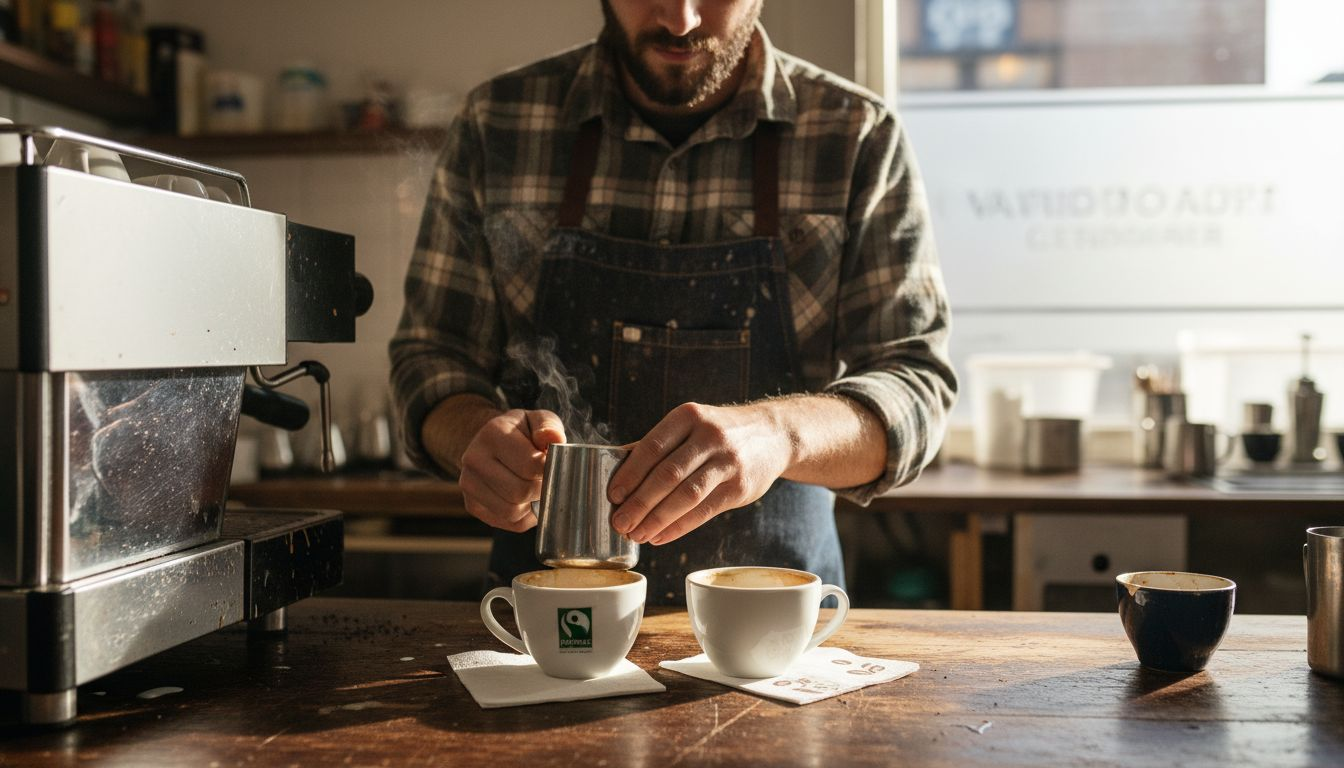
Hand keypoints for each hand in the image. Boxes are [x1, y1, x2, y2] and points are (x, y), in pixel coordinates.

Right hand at [458, 409, 565, 531]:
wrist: (495, 445)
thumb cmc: (523, 433)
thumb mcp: (538, 421)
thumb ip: (548, 426)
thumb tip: (552, 438)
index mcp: (492, 433)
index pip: (530, 465)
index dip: (549, 470)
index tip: (551, 465)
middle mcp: (474, 459)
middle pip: (520, 492)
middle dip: (540, 489)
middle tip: (545, 479)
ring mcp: (469, 484)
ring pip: (513, 512)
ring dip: (532, 505)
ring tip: (534, 488)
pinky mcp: (472, 505)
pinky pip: (508, 523)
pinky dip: (523, 516)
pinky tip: (524, 499)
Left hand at [607, 402, 791, 545]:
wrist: (773, 434)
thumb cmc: (720, 432)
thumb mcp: (691, 425)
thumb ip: (658, 445)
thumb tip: (617, 469)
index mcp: (688, 417)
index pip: (651, 447)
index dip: (629, 474)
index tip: (612, 496)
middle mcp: (709, 436)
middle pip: (667, 474)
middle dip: (639, 503)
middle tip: (620, 523)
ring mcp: (728, 461)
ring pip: (686, 495)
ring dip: (657, 519)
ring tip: (637, 534)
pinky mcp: (740, 487)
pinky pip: (704, 511)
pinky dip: (679, 527)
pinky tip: (660, 536)